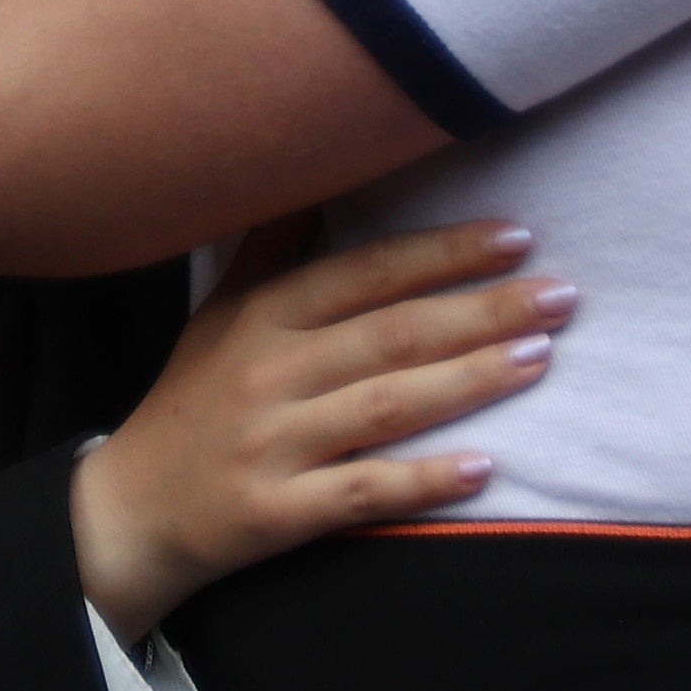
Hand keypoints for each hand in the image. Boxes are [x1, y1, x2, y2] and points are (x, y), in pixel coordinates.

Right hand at [67, 224, 562, 640]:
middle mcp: (267, 371)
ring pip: (386, 404)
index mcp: (261, 317)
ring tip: (540, 358)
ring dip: (469, 379)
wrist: (129, 513)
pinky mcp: (275, 512)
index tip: (515, 235)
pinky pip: (362, 492)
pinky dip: (424, 480)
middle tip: (561, 295)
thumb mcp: (220, 315)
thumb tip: (321, 176)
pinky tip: (485, 469)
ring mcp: (271, 443)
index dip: (441, 253)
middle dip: (482, 310)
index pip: (364, 273)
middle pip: (391, 333)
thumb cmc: (193, 403)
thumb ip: (274, 249)